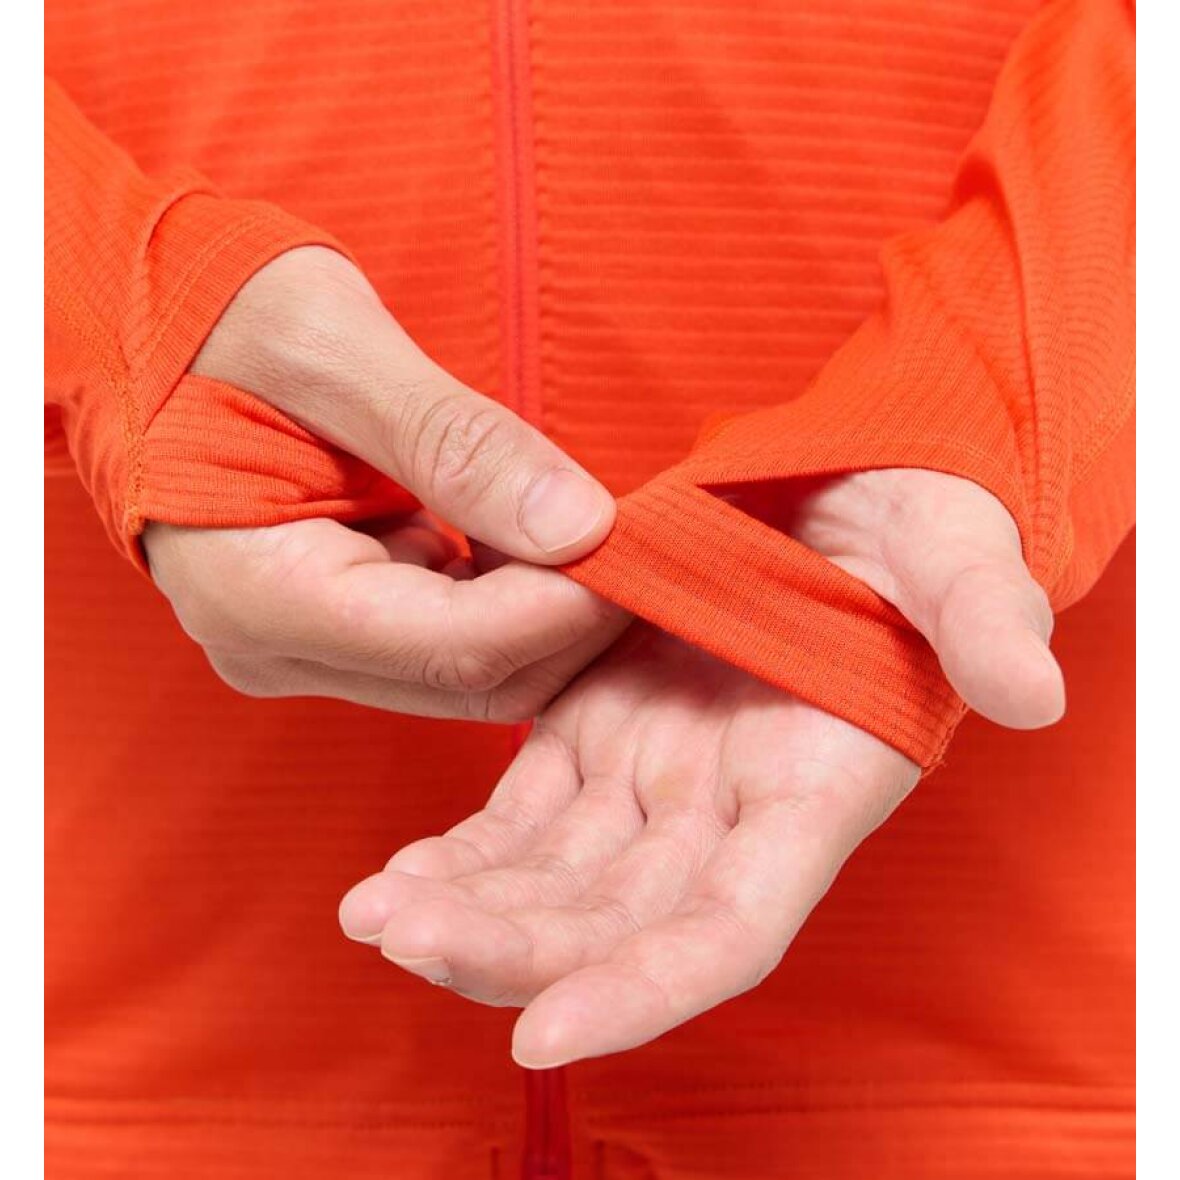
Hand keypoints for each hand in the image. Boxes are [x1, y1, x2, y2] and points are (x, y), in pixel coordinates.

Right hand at [145, 247, 626, 719]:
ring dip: (551, 609)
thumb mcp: (331, 347)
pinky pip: (452, 639)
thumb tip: (579, 523)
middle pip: (471, 681)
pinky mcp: (339, 625)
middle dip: (573, 619)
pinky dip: (515, 595)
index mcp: (259, 593)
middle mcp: (281, 646)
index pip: (448, 648)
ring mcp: (308, 645)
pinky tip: (545, 535)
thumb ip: (454, 440)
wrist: (144, 331)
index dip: (564, 611)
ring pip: (472, 672)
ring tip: (606, 532)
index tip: (645, 552)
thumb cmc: (212, 316)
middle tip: (648, 543)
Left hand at [338, 469, 1063, 1061]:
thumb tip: (1029, 693)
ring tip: (375, 912)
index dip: (644, 988)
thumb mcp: (958, 555)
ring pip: (554, 879)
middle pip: (616, 922)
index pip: (730, 929)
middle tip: (403, 938)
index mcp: (814, 790)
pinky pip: (521, 814)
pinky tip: (397, 875)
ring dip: (469, 909)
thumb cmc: (912, 531)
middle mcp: (727, 812)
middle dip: (514, 949)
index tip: (543, 1034)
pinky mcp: (597, 728)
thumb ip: (984, 619)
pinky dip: (463, 850)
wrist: (840, 494)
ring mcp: (655, 775)